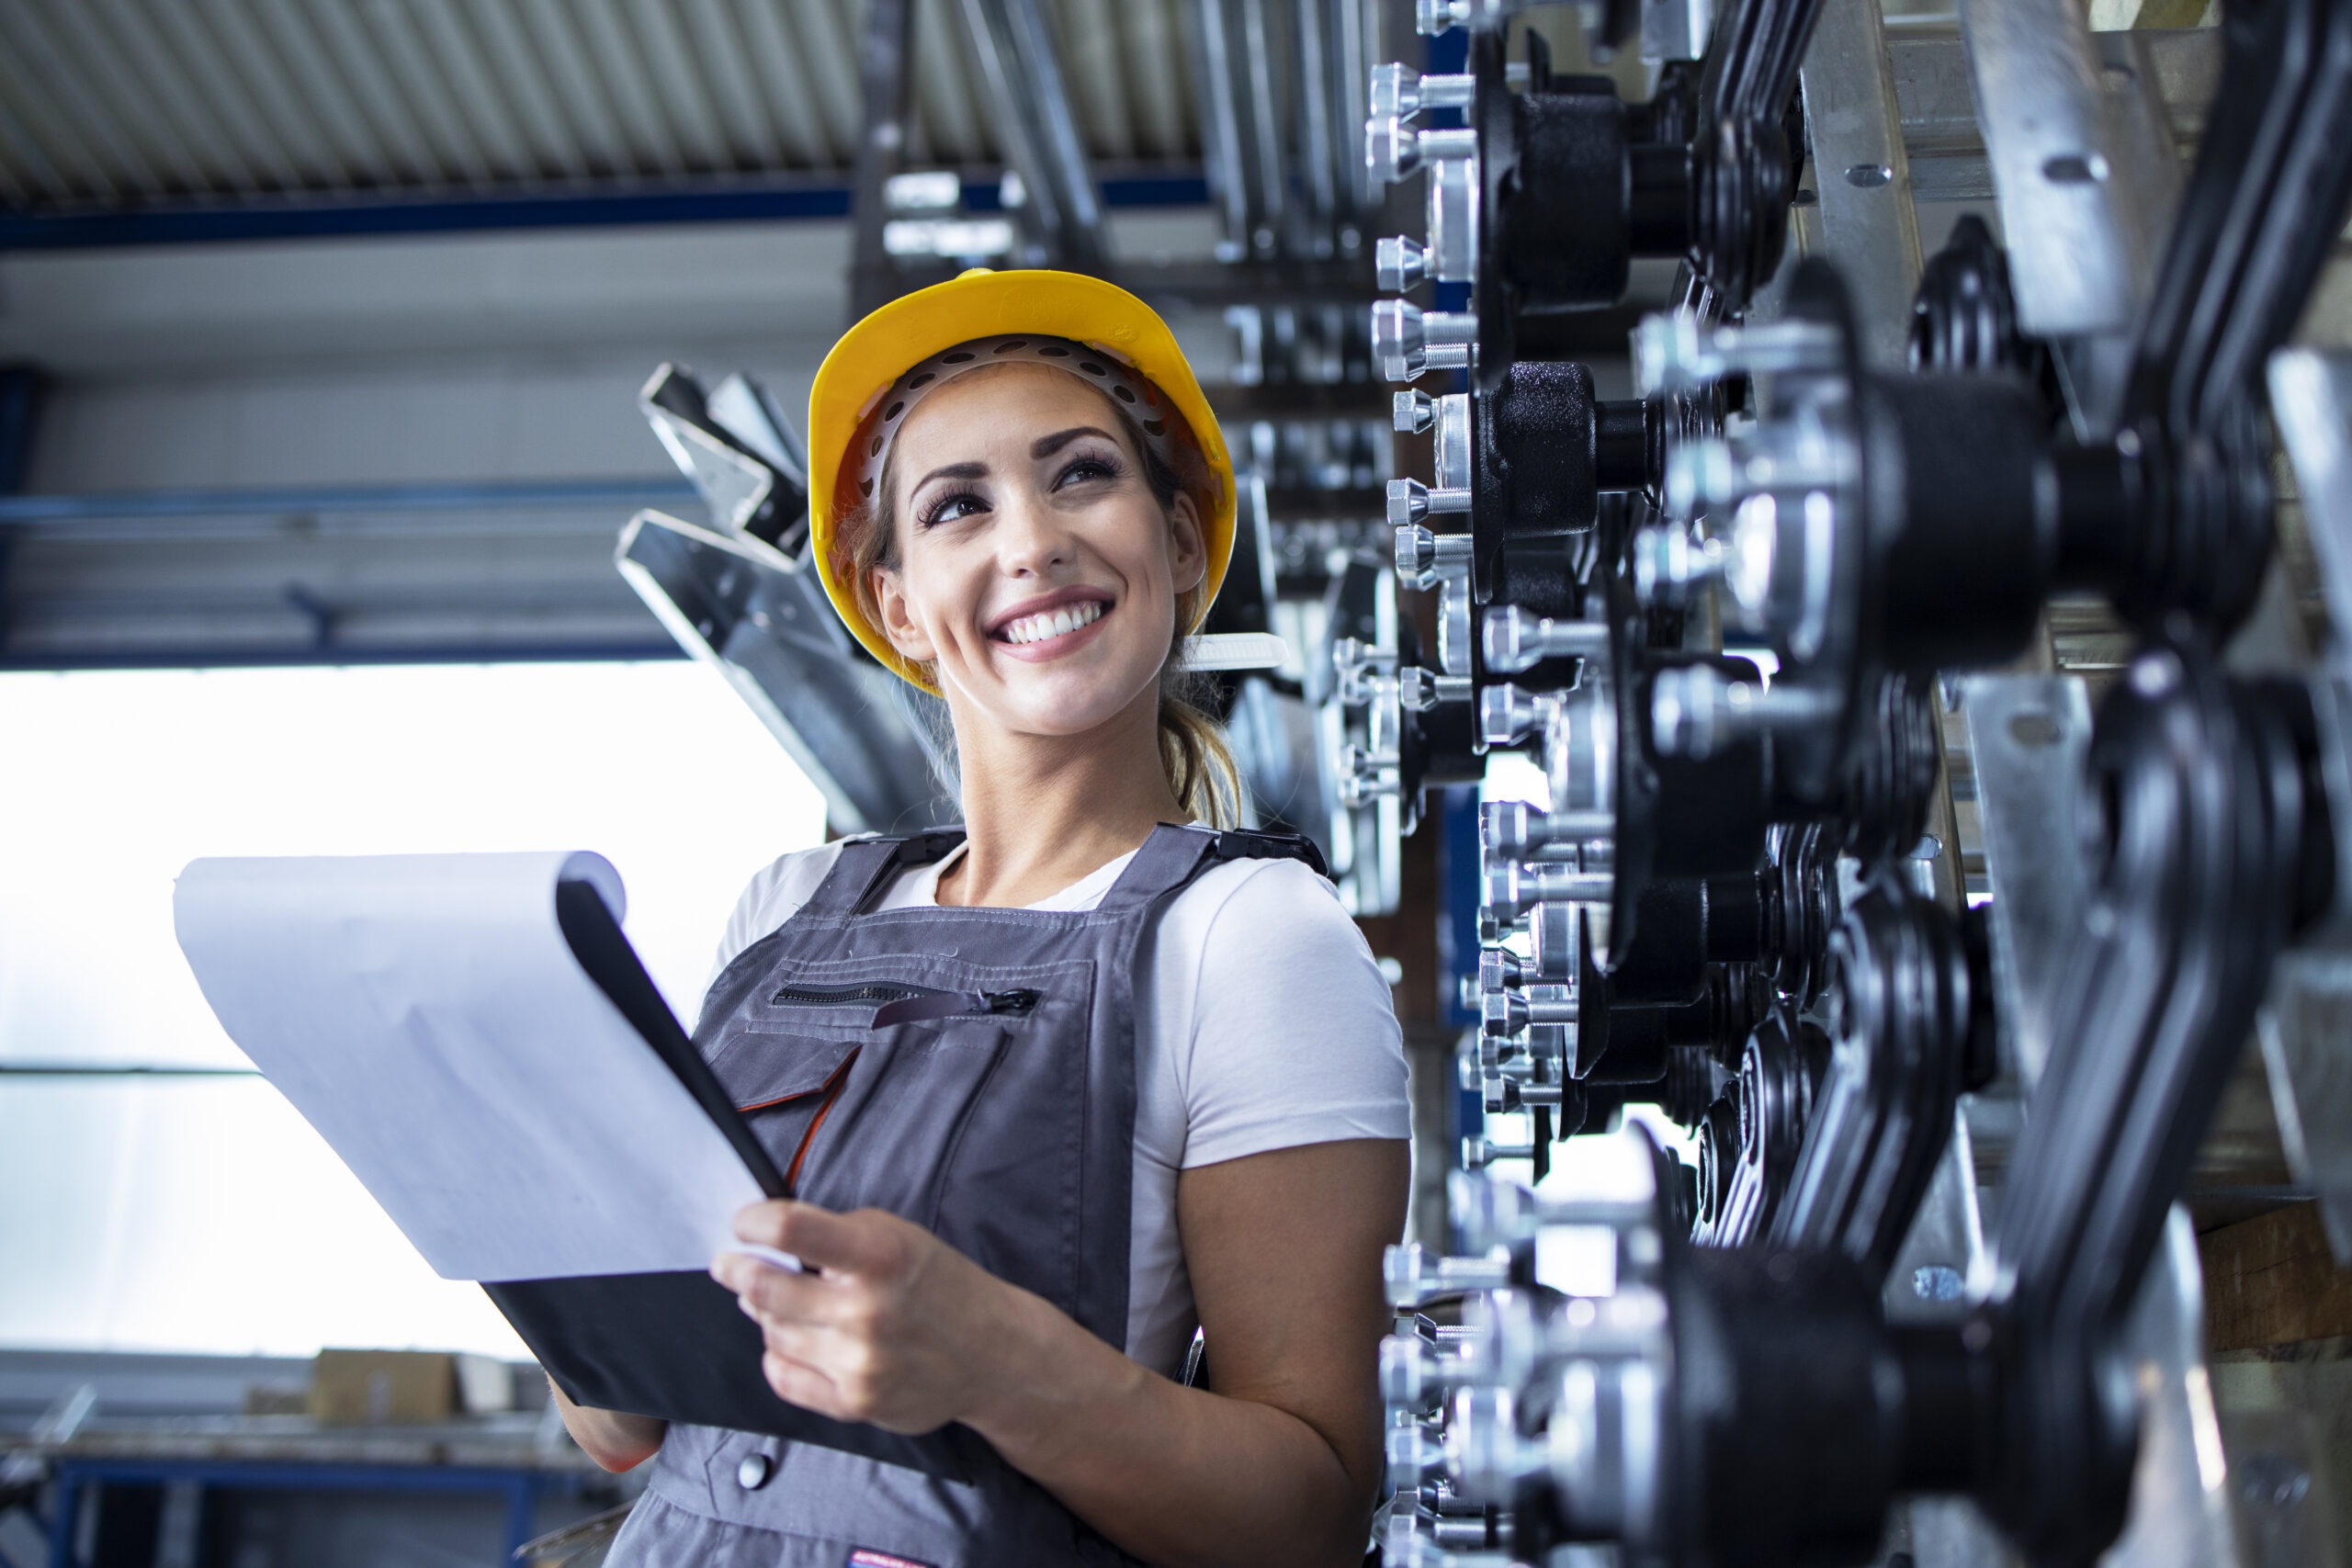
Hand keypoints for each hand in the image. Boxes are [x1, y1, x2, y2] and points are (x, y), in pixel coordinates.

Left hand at [712, 1201, 1010, 1433]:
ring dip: (764, 1312)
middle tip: (727, 1263)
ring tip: (775, 1301)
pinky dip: (777, 1354)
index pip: (790, 1230)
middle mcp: (867, 1310)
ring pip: (771, 1331)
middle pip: (765, 1287)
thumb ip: (837, 1235)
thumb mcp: (900, 1236)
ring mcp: (858, 1362)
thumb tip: (768, 1243)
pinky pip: (784, 1377)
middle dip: (735, 1269)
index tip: (743, 1223)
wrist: (991, 1353)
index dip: (753, 1223)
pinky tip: (790, 1340)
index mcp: (881, 1256)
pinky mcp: (854, 1403)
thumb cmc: (939, 1285)